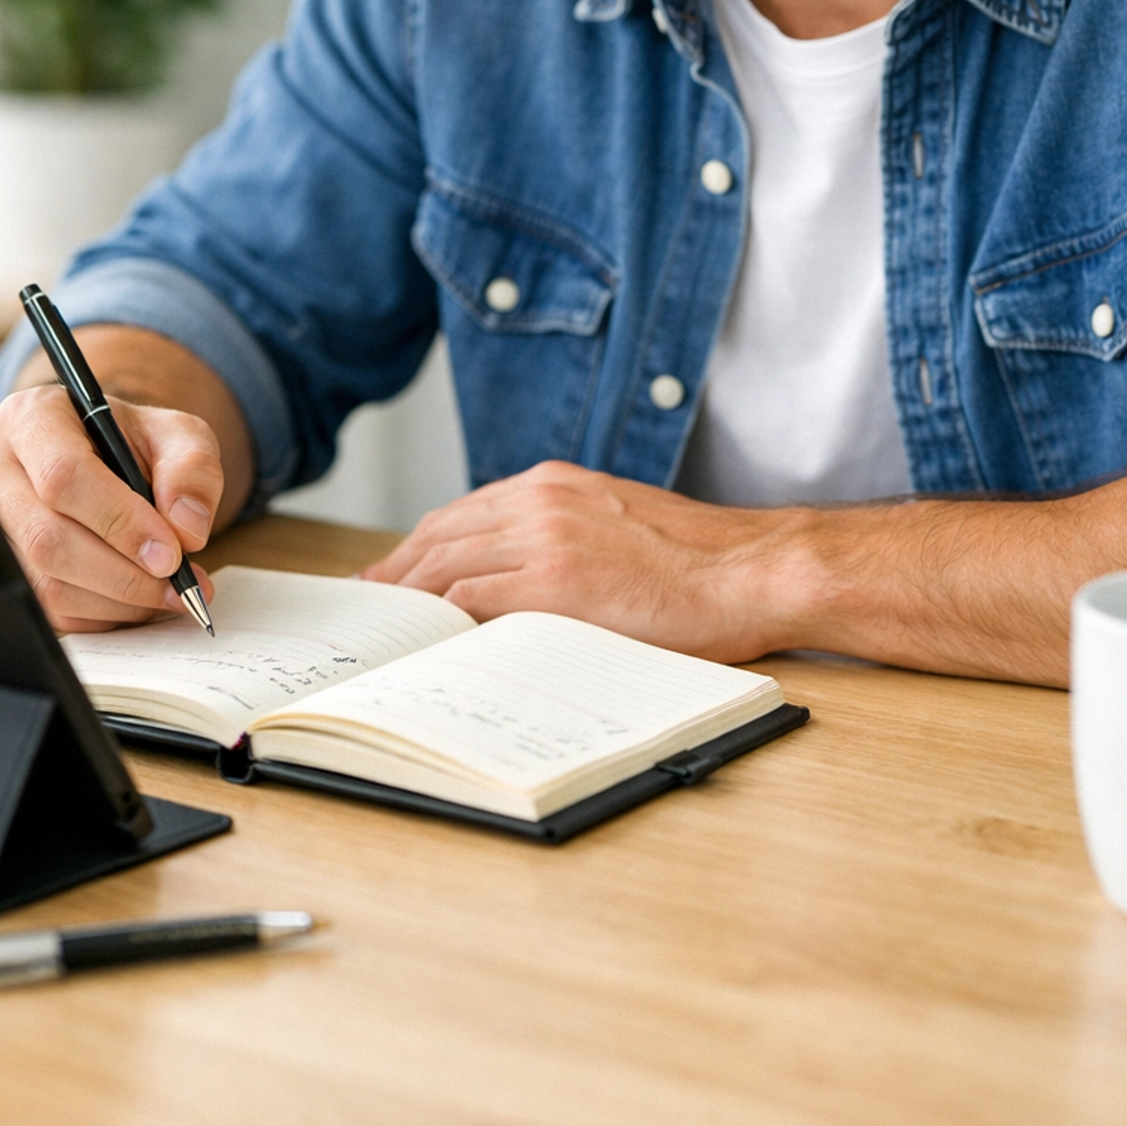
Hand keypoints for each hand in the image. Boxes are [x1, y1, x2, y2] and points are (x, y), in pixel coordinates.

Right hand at [0, 385, 221, 633]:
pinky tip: (139, 598)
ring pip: (45, 583)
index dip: (118, 520)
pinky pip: (49, 610)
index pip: (62, 475)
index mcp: (34, 417)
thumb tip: (187, 527)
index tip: (170, 552)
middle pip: (45, 537)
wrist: (113, 462)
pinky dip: (104, 614)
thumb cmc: (138, 444)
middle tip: (178, 583)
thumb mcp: (179, 435)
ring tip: (169, 591)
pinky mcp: (4, 568)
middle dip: (122, 572)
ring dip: (118, 599)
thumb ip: (194, 468)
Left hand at [361, 460, 813, 661]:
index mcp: (555, 484)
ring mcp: (544, 539)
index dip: (419, 546)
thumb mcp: (618, 522)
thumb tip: (518, 575)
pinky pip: (469, 599)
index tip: (396, 573)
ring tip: (388, 630)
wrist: (751, 571)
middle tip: (375, 605)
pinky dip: (439, 620)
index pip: (461, 512)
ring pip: (444, 564)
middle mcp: (540, 500)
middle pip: (439, 534)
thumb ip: (564, 534)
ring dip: (408, 598)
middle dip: (398, 571)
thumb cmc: (701, 561)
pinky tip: (428, 642)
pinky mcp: (554, 583)